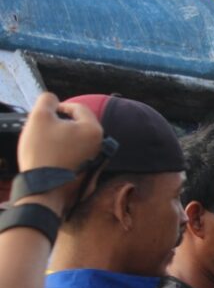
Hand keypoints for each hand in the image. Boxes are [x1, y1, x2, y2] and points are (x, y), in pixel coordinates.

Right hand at [15, 93, 103, 211]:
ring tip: (47, 143)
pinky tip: (52, 156)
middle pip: (79, 124)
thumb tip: (53, 99)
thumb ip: (47, 101)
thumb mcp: (40, 117)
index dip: (59, 107)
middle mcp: (100, 144)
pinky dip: (65, 151)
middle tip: (45, 130)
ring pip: (77, 139)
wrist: (44, 188)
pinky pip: (77, 153)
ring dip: (62, 137)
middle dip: (61, 123)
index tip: (46, 115)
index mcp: (94, 129)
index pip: (78, 108)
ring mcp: (96, 159)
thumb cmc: (43, 152)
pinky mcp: (89, 171)